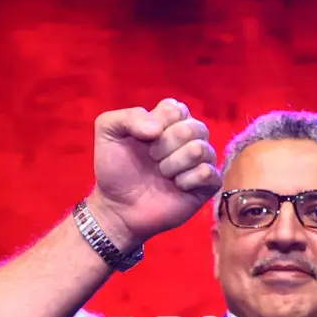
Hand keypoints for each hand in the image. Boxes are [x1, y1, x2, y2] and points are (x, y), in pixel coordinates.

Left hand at [88, 99, 219, 250]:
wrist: (118, 207)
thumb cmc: (115, 168)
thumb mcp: (108, 132)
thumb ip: (127, 117)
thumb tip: (157, 129)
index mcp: (170, 119)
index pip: (176, 109)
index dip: (157, 125)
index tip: (143, 140)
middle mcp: (190, 136)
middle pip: (192, 129)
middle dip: (164, 147)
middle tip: (151, 160)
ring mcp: (201, 160)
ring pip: (200, 150)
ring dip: (173, 164)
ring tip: (162, 174)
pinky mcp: (208, 185)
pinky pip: (208, 174)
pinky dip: (186, 181)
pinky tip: (176, 186)